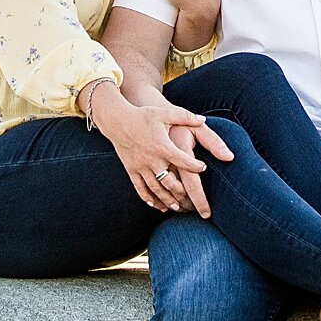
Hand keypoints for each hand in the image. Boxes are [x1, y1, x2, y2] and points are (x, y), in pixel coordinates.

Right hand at [90, 83, 232, 215]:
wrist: (117, 120)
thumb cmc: (142, 116)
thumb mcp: (165, 113)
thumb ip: (185, 117)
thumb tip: (204, 120)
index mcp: (162, 146)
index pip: (183, 161)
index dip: (195, 166)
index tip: (203, 167)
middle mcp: (152, 160)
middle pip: (170, 182)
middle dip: (182, 192)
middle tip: (192, 198)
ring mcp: (140, 167)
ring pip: (155, 189)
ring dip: (167, 200)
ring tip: (177, 207)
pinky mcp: (131, 170)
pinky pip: (140, 188)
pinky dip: (148, 198)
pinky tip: (155, 205)